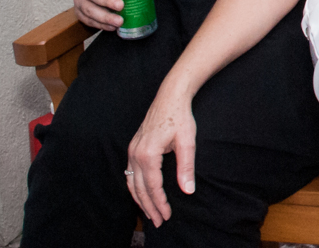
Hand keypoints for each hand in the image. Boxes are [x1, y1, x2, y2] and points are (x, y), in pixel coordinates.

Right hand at [127, 88, 196, 226]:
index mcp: (148, 154)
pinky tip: (141, 193)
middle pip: (140, 188)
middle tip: (158, 222)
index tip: (167, 216)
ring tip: (150, 213)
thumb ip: (186, 167)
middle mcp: (135, 153)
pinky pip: (130, 172)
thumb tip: (188, 190)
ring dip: (140, 199)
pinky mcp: (133, 146)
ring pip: (132, 182)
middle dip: (149, 207)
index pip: (153, 186)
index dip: (160, 203)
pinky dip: (135, 187)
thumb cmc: (180, 117)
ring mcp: (132, 149)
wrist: (170, 96)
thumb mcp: (187, 142)